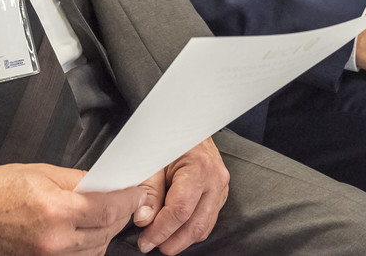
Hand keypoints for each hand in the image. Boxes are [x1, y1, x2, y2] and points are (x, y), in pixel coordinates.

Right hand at [0, 160, 144, 255]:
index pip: (107, 209)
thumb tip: (106, 182)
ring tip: (104, 213)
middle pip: (106, 231)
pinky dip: (90, 247)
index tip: (136, 192)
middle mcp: (53, 241)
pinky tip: (87, 232)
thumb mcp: (41, 171)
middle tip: (125, 198)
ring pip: (96, 250)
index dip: (128, 199)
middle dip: (120, 213)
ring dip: (106, 232)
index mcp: (54, 210)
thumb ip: (78, 180)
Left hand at [131, 139, 229, 253]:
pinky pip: (207, 220)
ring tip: (161, 241)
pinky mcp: (220, 193)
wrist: (188, 122)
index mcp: (199, 168)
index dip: (161, 230)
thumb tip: (144, 220)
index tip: (145, 239)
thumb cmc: (170, 135)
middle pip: (195, 225)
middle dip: (171, 241)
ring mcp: (221, 188)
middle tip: (150, 244)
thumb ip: (148, 190)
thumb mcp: (154, 157)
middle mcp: (215, 180)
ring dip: (181, 239)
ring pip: (203, 227)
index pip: (180, 210)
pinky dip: (190, 229)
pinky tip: (175, 230)